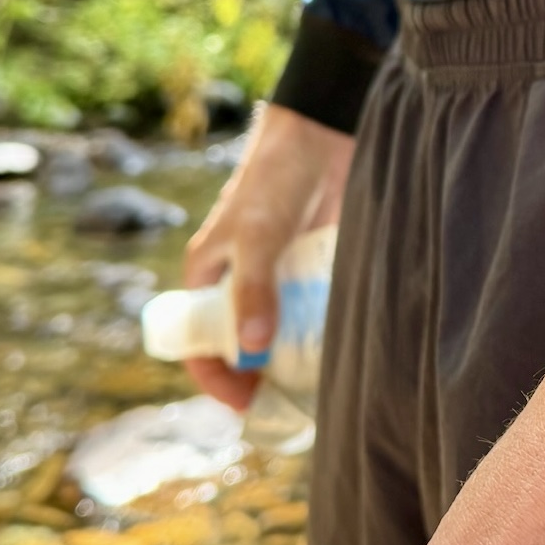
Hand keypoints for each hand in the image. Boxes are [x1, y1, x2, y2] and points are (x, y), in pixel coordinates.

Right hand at [182, 102, 354, 409]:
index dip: (217, 378)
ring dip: (296, 362)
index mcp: (209, 276)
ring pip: (283, 337)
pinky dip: (324, 336)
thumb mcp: (257, 236)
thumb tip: (253, 352)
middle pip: (244, 348)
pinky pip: (315, 316)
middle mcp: (242, 285)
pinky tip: (344, 354)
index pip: (199, 343)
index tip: (246, 405)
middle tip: (292, 408)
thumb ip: (254, 290)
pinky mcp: (315, 273)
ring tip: (322, 390)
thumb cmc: (275, 179)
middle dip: (262, 380)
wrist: (324, 136)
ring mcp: (281, 280)